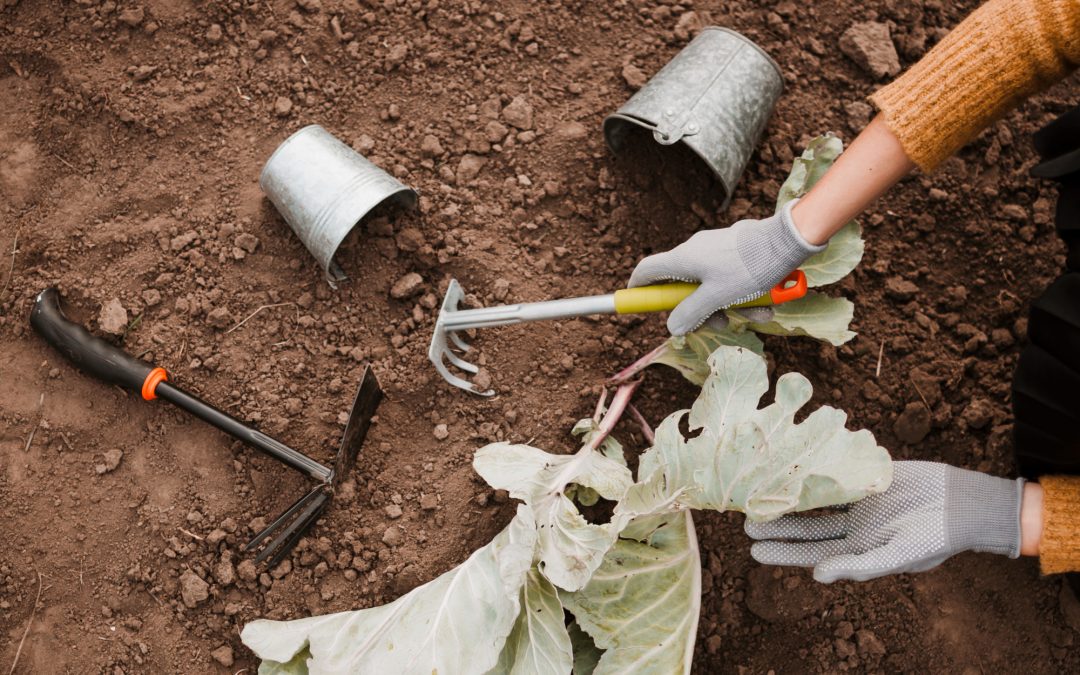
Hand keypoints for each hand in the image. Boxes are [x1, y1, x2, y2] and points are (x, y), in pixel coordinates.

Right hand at [628, 198, 824, 335]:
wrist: (786, 240)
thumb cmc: (748, 267)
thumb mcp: (717, 297)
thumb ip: (691, 314)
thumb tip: (673, 327)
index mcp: (683, 259)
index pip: (647, 271)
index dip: (638, 288)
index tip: (636, 302)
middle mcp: (695, 251)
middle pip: (684, 287)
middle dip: (701, 310)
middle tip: (718, 323)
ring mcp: (716, 250)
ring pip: (713, 286)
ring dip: (731, 306)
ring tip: (755, 314)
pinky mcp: (736, 250)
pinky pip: (732, 278)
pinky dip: (745, 294)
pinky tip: (766, 304)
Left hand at [744, 461, 1024, 582]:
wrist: (965, 502)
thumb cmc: (937, 537)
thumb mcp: (899, 555)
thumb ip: (860, 566)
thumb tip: (818, 576)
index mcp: (860, 550)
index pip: (812, 554)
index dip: (784, 552)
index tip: (754, 550)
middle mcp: (854, 527)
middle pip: (807, 529)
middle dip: (779, 527)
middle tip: (745, 523)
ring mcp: (858, 501)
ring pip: (816, 502)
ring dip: (790, 501)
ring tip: (758, 498)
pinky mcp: (866, 478)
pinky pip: (834, 475)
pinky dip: (813, 474)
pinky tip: (789, 469)